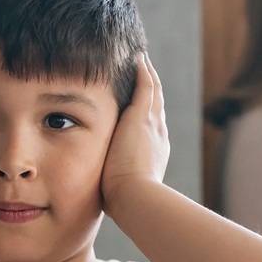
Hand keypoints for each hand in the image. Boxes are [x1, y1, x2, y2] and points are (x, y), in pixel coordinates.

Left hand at [101, 55, 170, 215]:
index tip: (143, 106)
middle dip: (152, 91)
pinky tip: (139, 58)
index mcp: (154, 153)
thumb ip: (113, 189)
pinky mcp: (140, 117)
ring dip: (149, 75)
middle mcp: (158, 135)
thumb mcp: (120, 192)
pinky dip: (144, 71)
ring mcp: (151, 125)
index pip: (151, 129)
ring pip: (153, 93)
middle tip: (147, 74)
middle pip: (156, 107)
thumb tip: (103, 202)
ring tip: (143, 60)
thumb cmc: (125, 203)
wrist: (135, 198)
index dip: (148, 115)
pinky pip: (145, 86)